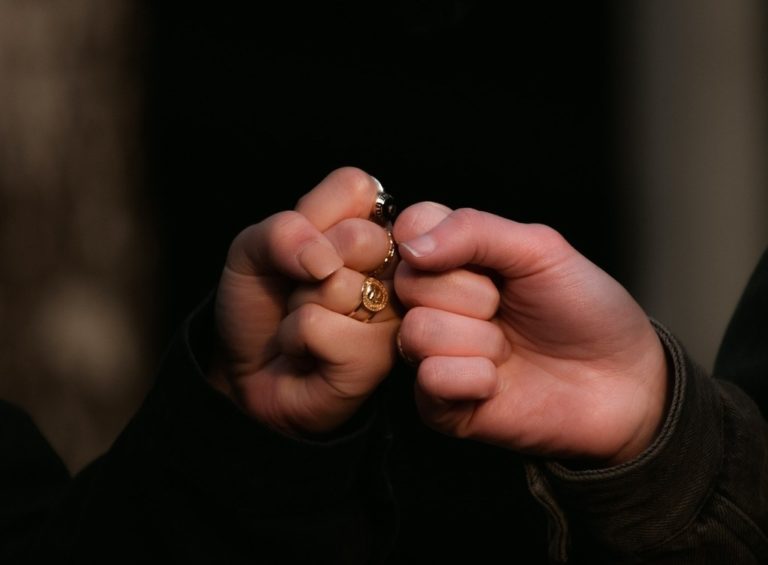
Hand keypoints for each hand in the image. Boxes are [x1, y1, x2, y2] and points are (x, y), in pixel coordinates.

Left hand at [211, 168, 400, 435]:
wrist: (245, 370)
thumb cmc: (261, 304)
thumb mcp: (252, 250)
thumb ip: (283, 231)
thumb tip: (323, 259)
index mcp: (373, 229)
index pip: (359, 187)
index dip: (313, 218)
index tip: (304, 248)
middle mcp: (396, 269)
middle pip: (360, 237)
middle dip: (307, 264)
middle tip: (304, 287)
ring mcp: (395, 315)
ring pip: (338, 285)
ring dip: (299, 306)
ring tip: (306, 322)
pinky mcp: (381, 357)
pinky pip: (322, 328)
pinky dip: (296, 338)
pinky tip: (308, 352)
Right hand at [393, 203, 667, 464]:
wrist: (624, 382)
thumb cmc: (586, 310)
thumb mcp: (540, 250)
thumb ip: (473, 231)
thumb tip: (412, 245)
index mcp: (454, 258)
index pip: (408, 230)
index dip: (437, 241)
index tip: (482, 260)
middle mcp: (436, 303)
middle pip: (409, 282)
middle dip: (473, 295)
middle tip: (506, 307)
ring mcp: (434, 354)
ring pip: (418, 332)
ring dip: (479, 340)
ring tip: (508, 347)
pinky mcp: (440, 405)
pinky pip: (430, 379)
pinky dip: (474, 378)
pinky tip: (498, 381)